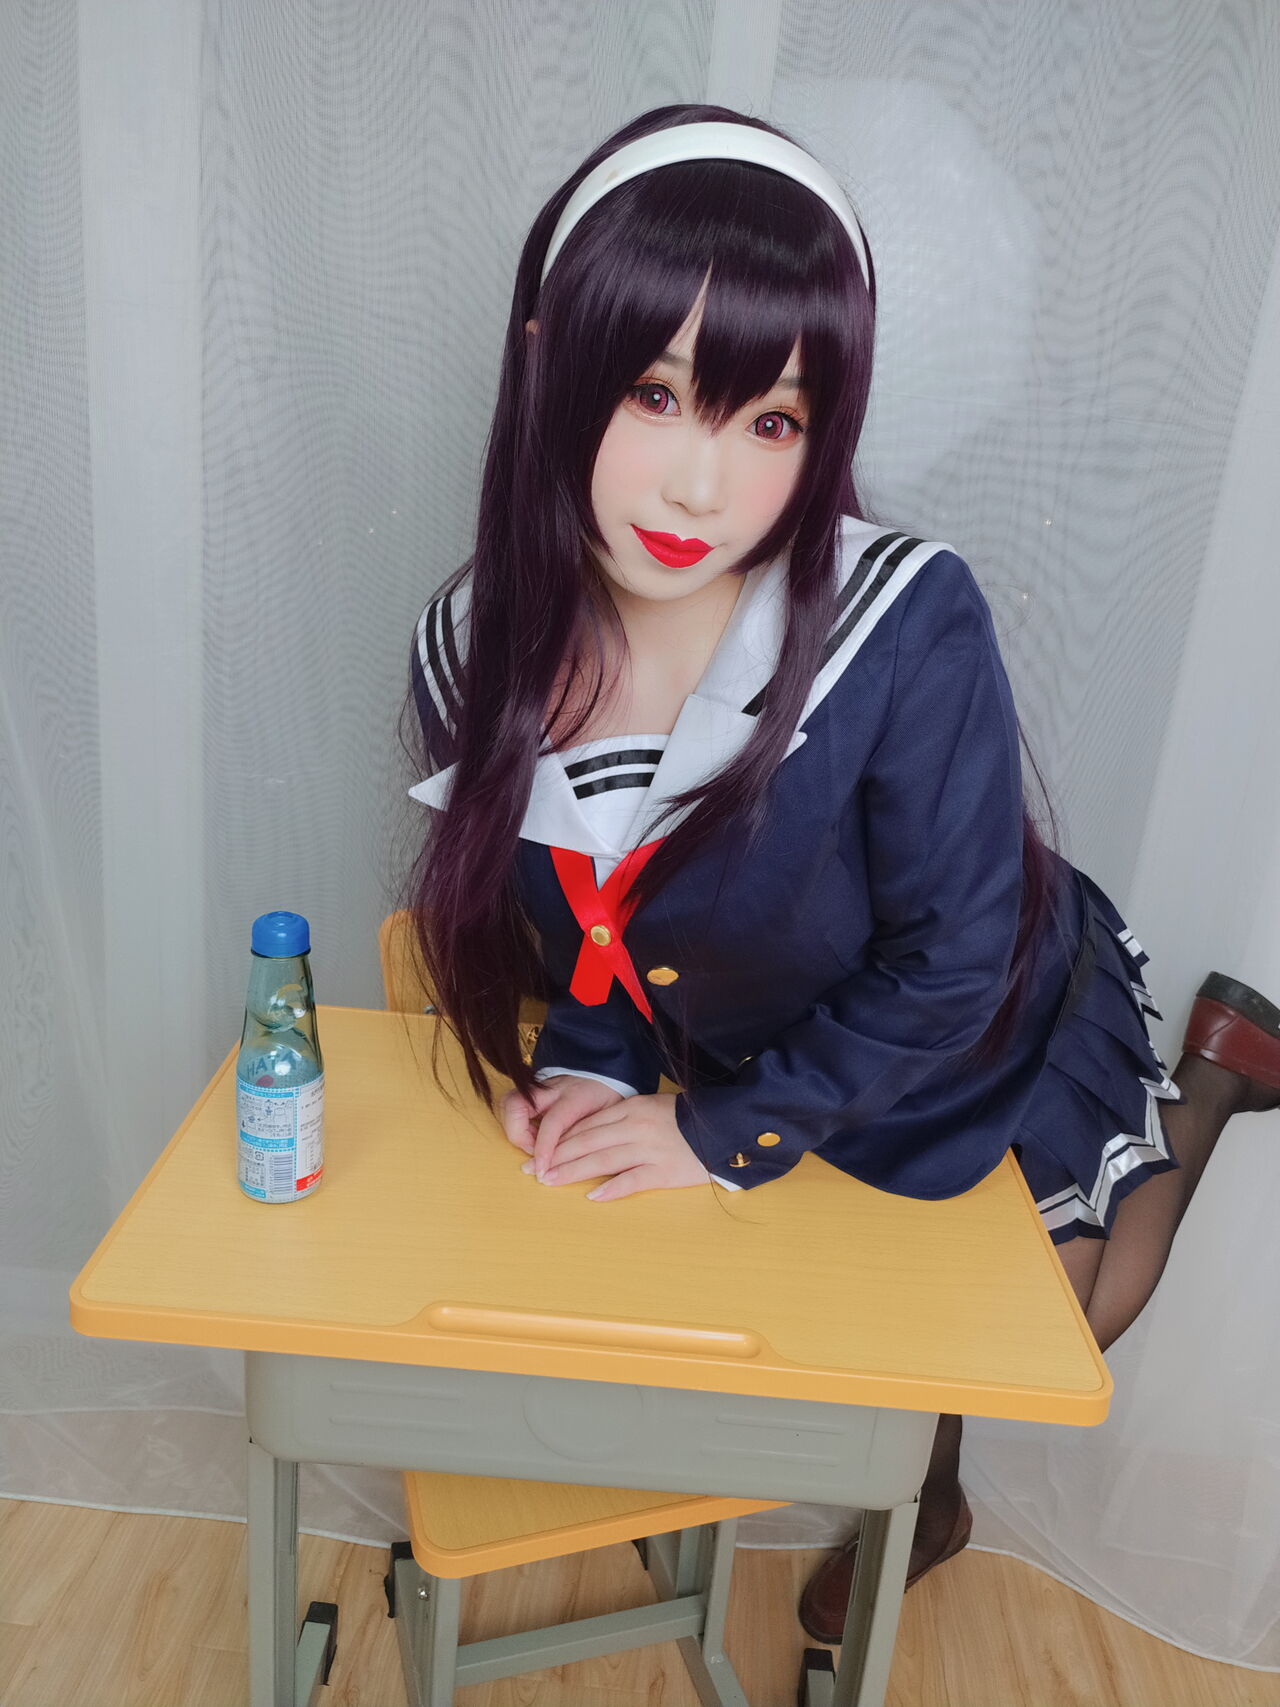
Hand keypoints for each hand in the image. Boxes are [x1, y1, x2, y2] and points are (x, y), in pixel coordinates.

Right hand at [498, 1075, 623, 1160]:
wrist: (605, 1067)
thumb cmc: (609, 1095)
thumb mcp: (610, 1113)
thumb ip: (592, 1133)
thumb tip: (579, 1161)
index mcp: (575, 1096)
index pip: (552, 1123)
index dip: (544, 1149)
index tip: (541, 1170)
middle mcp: (552, 1089)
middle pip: (516, 1105)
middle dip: (517, 1134)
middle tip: (533, 1152)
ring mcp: (539, 1087)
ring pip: (509, 1103)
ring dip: (514, 1128)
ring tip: (532, 1144)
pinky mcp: (532, 1089)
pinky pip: (513, 1105)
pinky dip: (516, 1123)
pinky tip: (532, 1135)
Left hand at [525, 1092, 709, 1201]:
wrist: (724, 1127)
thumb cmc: (685, 1119)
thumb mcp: (651, 1107)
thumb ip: (623, 1118)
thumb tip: (591, 1135)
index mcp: (631, 1108)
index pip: (587, 1125)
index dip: (560, 1140)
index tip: (540, 1152)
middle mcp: (636, 1127)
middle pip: (587, 1142)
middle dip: (557, 1157)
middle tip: (533, 1171)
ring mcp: (649, 1149)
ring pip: (602, 1160)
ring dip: (573, 1172)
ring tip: (551, 1182)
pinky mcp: (664, 1171)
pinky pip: (632, 1180)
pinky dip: (611, 1189)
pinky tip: (592, 1196)